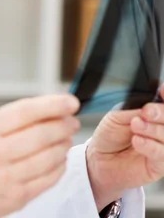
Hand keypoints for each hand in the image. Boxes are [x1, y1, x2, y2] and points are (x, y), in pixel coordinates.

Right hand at [0, 94, 80, 217]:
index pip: (25, 112)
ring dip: (63, 145)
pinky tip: (57, 159)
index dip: (52, 105)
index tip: (70, 101)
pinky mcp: (16, 198)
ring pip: (50, 157)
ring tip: (64, 139)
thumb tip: (49, 109)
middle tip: (71, 121)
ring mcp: (6, 178)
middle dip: (63, 125)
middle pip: (42, 134)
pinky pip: (49, 178)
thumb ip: (9, 120)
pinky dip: (59, 166)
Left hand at [87, 85, 163, 210]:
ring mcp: (162, 147)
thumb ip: (135, 110)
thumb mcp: (118, 116)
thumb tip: (148, 104)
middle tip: (147, 112)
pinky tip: (138, 141)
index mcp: (154, 116)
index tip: (162, 90)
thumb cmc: (109, 136)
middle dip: (161, 113)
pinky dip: (150, 146)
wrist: (99, 159)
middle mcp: (161, 130)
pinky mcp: (159, 165)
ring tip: (136, 125)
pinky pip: (162, 155)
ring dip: (154, 130)